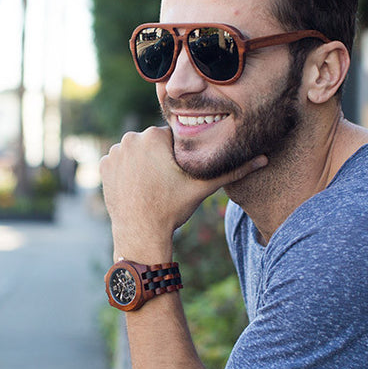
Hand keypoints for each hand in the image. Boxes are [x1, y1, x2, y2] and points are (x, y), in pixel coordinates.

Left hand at [99, 126, 265, 261]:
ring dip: (143, 164)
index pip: (172, 140)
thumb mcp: (203, 188)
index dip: (178, 158)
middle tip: (164, 184)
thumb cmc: (173, 208)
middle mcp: (131, 137)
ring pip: (136, 152)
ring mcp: (114, 152)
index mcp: (155, 136)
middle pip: (152, 144)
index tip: (178, 176)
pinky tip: (136, 188)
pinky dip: (126, 173)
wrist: (141, 233)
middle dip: (159, 160)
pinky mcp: (103, 166)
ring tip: (151, 187)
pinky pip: (119, 163)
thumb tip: (264, 158)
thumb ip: (232, 170)